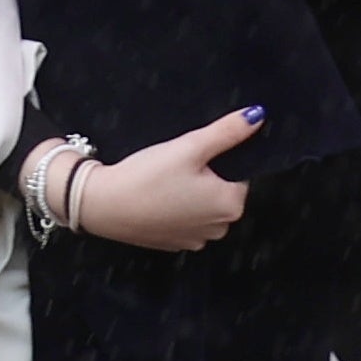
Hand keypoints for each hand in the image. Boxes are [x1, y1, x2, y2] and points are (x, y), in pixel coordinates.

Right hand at [77, 107, 260, 251]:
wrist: (103, 205)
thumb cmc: (147, 176)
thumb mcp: (189, 147)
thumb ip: (226, 132)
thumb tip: (256, 116)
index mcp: (231, 205)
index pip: (239, 173)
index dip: (217, 160)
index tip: (193, 156)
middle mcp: (220, 228)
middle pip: (222, 191)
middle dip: (205, 176)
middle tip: (175, 166)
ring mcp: (197, 240)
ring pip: (203, 206)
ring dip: (191, 193)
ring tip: (164, 182)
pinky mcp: (175, 244)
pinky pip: (185, 220)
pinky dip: (176, 209)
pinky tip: (156, 198)